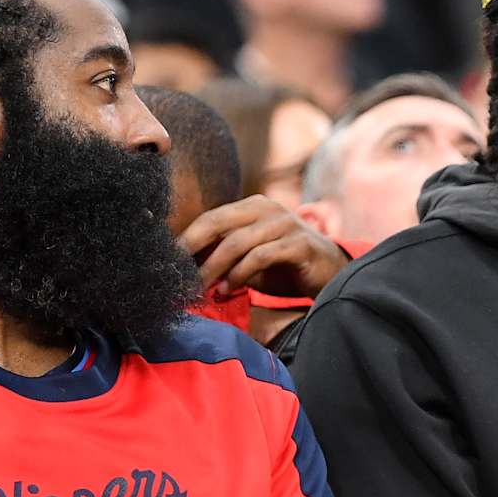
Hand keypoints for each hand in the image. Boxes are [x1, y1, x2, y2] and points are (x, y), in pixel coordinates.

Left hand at [181, 196, 349, 298]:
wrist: (332, 274)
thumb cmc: (285, 267)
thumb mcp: (250, 259)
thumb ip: (224, 258)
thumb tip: (184, 271)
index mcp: (252, 207)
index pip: (211, 218)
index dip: (186, 238)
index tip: (166, 261)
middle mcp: (267, 208)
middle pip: (218, 223)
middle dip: (192, 249)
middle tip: (175, 274)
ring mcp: (285, 223)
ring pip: (237, 242)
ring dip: (215, 268)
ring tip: (202, 288)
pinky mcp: (299, 243)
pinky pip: (262, 255)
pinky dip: (241, 274)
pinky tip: (230, 289)